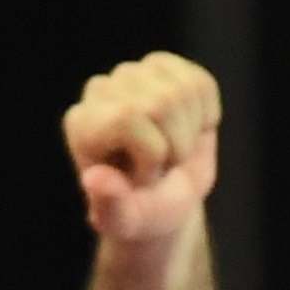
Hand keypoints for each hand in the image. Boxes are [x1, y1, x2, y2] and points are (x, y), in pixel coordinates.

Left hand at [65, 52, 221, 245]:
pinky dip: (206, 114)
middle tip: (163, 165)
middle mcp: (101, 92)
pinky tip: (188, 129)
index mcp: (83, 124)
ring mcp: (132, 75)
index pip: (128, 116)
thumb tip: (96, 180)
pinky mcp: (163, 68)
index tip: (145, 177)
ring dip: (191, 131)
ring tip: (174, 148)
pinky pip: (201, 83)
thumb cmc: (143, 212)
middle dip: (176, 145)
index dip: (153, 152)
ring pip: (183, 90)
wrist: (166, 200)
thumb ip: (111, 207)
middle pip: (161, 103)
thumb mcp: (127, 221)